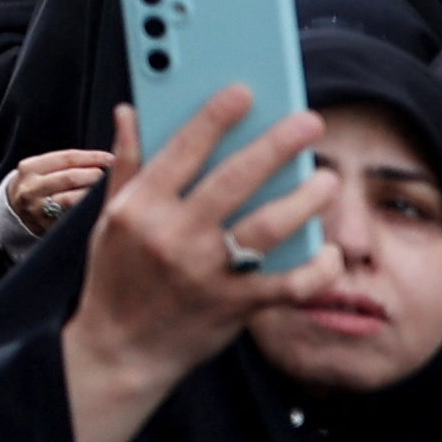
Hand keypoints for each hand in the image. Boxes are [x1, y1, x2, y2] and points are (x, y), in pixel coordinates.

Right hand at [0, 147, 113, 236]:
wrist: (16, 210)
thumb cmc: (40, 184)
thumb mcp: (43, 168)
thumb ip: (68, 162)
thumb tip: (106, 159)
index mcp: (29, 168)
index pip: (67, 158)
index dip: (93, 157)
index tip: (111, 159)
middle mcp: (30, 188)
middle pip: (70, 177)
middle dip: (95, 175)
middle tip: (112, 177)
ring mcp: (37, 210)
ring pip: (72, 199)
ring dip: (94, 194)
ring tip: (106, 191)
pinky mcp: (46, 227)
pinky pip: (72, 217)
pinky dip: (88, 210)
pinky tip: (98, 206)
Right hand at [58, 87, 346, 441]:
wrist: (121, 350)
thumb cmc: (115, 278)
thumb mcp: (110, 219)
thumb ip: (127, 165)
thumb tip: (130, 112)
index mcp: (141, 209)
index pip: (182, 150)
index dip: (215, 118)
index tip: (244, 92)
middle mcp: (174, 237)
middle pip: (235, 180)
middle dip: (276, 145)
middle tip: (308, 123)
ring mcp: (208, 273)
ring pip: (269, 226)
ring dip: (305, 199)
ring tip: (327, 180)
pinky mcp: (235, 306)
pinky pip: (289, 284)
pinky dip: (317, 268)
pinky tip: (331, 251)